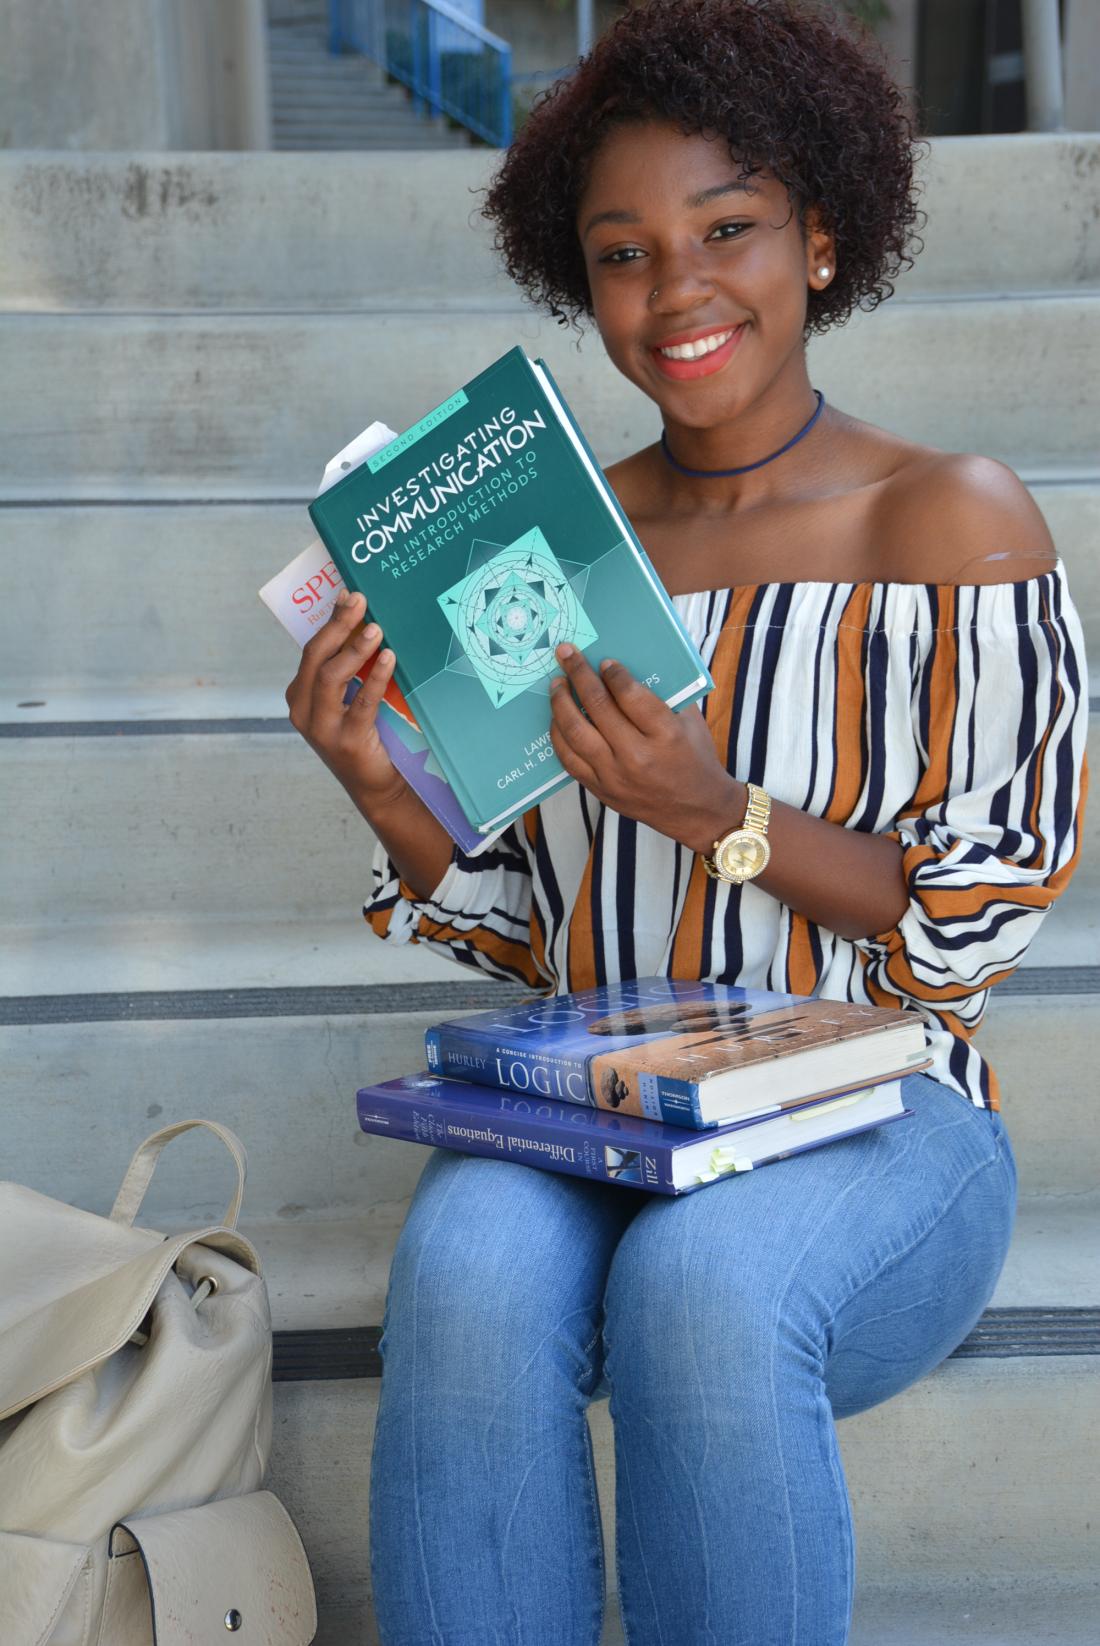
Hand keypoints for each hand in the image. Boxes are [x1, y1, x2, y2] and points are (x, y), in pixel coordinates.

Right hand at [285, 590, 406, 811]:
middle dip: (338, 625)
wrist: (376, 786)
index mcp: (300, 695)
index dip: (330, 621)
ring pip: (331, 677)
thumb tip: (365, 622)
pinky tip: (389, 660)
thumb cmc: (367, 735)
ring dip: (354, 649)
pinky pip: (360, 703)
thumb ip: (348, 670)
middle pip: (316, 657)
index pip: (312, 650)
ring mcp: (322, 728)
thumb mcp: (350, 700)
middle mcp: (303, 710)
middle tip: (361, 600)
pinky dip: (374, 678)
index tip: (348, 595)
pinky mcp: (347, 742)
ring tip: (377, 628)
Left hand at [548, 646, 741, 850]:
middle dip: (578, 675)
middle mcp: (637, 757)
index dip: (613, 674)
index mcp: (666, 735)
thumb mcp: (690, 721)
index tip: (604, 661)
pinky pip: (569, 760)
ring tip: (556, 684)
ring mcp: (615, 777)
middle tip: (566, 654)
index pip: (630, 695)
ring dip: (560, 703)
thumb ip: (662, 694)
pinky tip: (557, 717)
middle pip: (598, 708)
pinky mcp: (601, 790)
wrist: (696, 810)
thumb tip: (626, 666)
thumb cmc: (695, 758)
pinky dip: (558, 735)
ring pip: (575, 734)